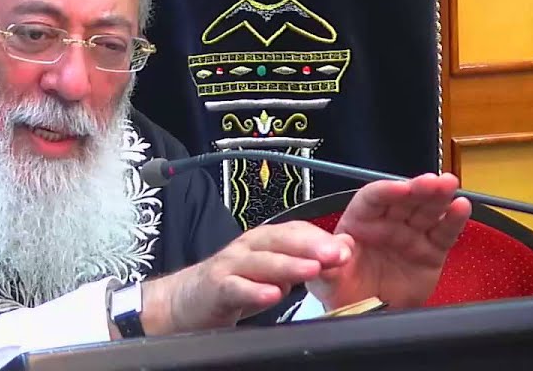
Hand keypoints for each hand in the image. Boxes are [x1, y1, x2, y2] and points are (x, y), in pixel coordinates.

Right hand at [135, 221, 351, 335]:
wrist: (184, 301)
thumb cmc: (231, 284)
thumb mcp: (270, 273)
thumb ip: (300, 264)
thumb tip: (340, 253)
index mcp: (264, 242)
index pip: (295, 231)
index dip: (321, 237)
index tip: (348, 247)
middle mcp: (247, 248)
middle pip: (281, 240)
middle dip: (311, 245)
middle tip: (337, 254)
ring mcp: (229, 266)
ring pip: (261, 262)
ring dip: (288, 265)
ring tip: (312, 269)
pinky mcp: (214, 288)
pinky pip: (235, 288)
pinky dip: (253, 291)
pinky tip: (271, 295)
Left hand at [305, 173, 470, 310]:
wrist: (366, 317)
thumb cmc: (343, 291)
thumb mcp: (327, 280)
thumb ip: (328, 265)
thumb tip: (341, 248)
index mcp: (359, 222)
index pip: (372, 199)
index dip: (387, 191)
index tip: (400, 187)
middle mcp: (386, 224)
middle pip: (404, 199)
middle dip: (418, 188)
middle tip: (433, 181)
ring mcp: (410, 236)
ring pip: (426, 211)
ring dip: (438, 196)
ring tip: (449, 185)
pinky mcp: (431, 252)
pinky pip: (443, 233)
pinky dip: (454, 220)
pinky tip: (461, 207)